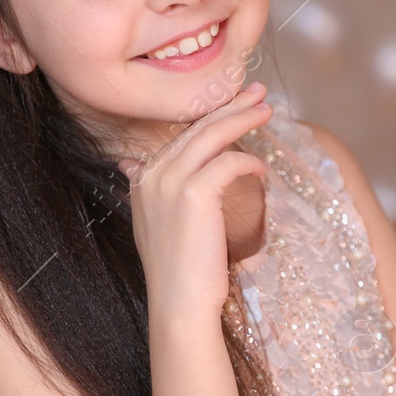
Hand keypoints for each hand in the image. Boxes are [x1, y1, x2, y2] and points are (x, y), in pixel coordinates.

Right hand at [117, 81, 272, 330]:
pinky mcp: (194, 192)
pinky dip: (247, 162)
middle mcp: (151, 174)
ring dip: (242, 118)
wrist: (179, 303)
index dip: (210, 118)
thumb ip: (149, 191)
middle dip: (230, 106)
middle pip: (197, 129)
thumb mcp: (155, 223)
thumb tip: (130, 166)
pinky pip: (227, 162)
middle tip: (257, 92)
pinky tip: (261, 168)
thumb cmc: (178, 270)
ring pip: (212, 136)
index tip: (234, 105)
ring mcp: (170, 181)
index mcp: (142, 179)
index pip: (181, 137)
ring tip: (266, 109)